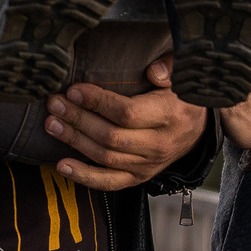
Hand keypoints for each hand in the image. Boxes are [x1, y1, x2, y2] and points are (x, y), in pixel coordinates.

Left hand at [44, 54, 207, 189]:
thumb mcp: (183, 77)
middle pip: (110, 136)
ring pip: (105, 157)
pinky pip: (109, 182)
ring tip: (52, 124)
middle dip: (78, 119)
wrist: (198, 130)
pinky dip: (83, 176)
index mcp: (170, 116)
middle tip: (55, 104)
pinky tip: (61, 165)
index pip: (127, 113)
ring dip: (75, 141)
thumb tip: (153, 71)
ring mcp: (148, 164)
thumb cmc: (183, 99)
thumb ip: (169, 68)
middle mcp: (159, 144)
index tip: (75, 90)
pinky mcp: (139, 177)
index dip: (98, 102)